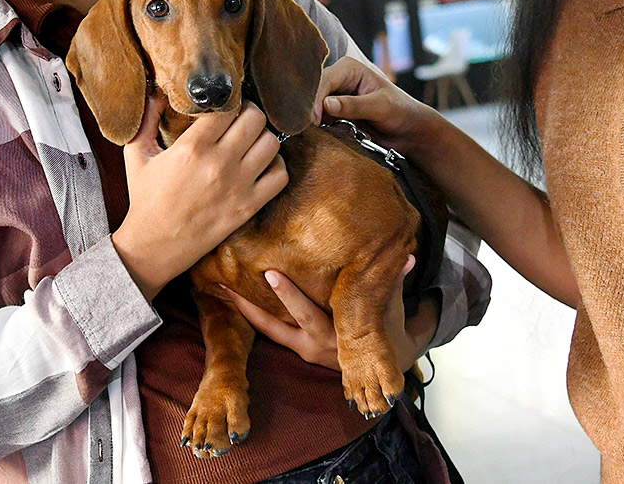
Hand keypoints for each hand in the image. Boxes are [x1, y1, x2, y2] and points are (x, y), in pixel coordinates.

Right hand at [113, 95, 287, 300]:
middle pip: (255, 119)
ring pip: (271, 143)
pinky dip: (276, 166)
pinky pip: (280, 175)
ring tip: (251, 141)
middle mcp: (219, 163)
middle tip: (240, 120)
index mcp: (192, 147)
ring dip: (263, 137)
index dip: (228, 101)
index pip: (228, 107)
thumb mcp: (136, 154)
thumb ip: (146, 119)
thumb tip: (156, 91)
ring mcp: (238, 185)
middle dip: (249, 114)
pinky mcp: (249, 205)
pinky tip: (260, 165)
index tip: (224, 106)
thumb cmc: (145, 198)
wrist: (154, 245)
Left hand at [222, 255, 433, 372]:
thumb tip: (405, 255)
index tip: (271, 275)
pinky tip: (232, 297)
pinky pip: (269, 332)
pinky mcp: (295, 347)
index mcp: (336, 334)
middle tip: (236, 280)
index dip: (289, 295)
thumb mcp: (389, 307)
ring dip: (243, 308)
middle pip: (280, 321)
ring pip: (267, 329)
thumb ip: (392, 282)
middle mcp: (315, 343)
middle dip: (257, 301)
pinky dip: (251, 316)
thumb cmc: (386, 328)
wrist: (382, 368)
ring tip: (217, 288)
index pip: (309, 311)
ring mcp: (303, 347)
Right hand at [313, 58, 433, 154]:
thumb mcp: (380, 107)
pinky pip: (320, 120)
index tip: (315, 119)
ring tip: (318, 133)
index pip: (324, 80)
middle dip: (311, 109)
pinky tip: (325, 135)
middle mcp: (339, 80)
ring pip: (314, 107)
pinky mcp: (335, 114)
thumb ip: (354, 106)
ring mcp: (335, 97)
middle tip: (308, 128)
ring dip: (316, 121)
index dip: (316, 99)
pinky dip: (321, 128)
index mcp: (349, 68)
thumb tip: (327, 105)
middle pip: (314, 93)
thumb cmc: (400, 111)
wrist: (408, 131)